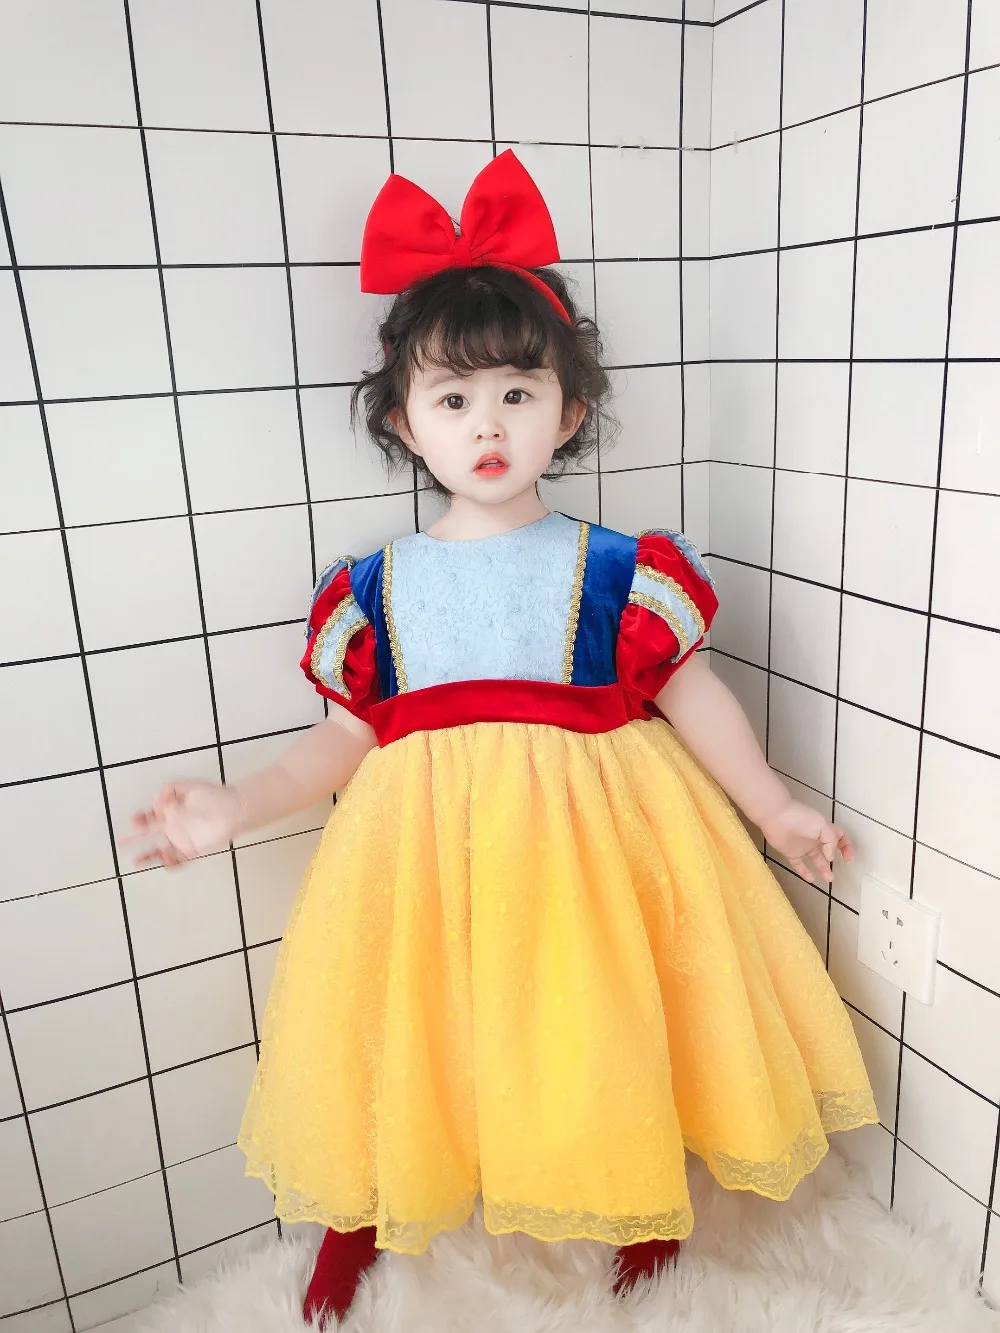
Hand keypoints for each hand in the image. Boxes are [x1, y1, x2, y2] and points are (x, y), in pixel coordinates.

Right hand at [127, 780, 244, 868]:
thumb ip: (171, 790)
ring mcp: (183, 839)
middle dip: (135, 838)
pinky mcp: (193, 850)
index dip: (140, 818)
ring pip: (160, 850)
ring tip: (135, 861)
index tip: (135, 819)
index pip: (150, 816)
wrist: (234, 808)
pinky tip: (164, 861)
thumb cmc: (214, 795)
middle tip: (121, 842)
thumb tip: (157, 802)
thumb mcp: (189, 786)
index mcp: (171, 811)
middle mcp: (174, 826)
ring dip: (148, 855)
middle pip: (150, 834)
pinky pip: (179, 860)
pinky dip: (170, 863)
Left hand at [759, 799, 853, 885]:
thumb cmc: (801, 818)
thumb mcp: (823, 826)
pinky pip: (799, 865)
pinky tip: (811, 880)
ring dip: (823, 869)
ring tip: (829, 879)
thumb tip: (830, 857)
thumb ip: (831, 842)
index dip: (847, 846)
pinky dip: (805, 872)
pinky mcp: (790, 852)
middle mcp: (814, 838)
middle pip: (828, 850)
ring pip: (815, 859)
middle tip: (838, 871)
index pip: (840, 837)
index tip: (848, 858)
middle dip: (834, 860)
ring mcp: (802, 845)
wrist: (776, 816)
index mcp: (824, 829)